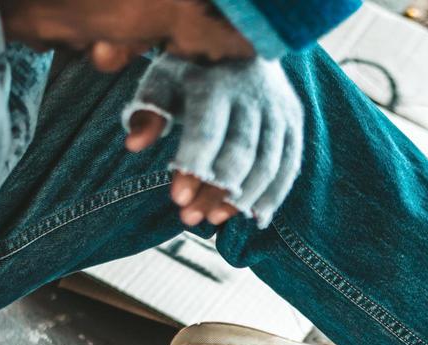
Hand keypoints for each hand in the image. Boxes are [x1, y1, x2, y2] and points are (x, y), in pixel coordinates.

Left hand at [122, 55, 304, 228]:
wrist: (243, 43)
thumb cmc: (192, 72)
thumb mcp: (164, 80)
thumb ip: (148, 109)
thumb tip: (133, 144)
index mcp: (216, 82)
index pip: (208, 132)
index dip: (194, 168)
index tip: (178, 200)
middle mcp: (252, 95)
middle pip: (240, 153)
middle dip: (215, 191)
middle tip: (190, 219)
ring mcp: (279, 110)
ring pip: (267, 165)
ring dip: (241, 199)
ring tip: (213, 219)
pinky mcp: (294, 123)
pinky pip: (288, 167)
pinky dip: (272, 196)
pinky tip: (251, 216)